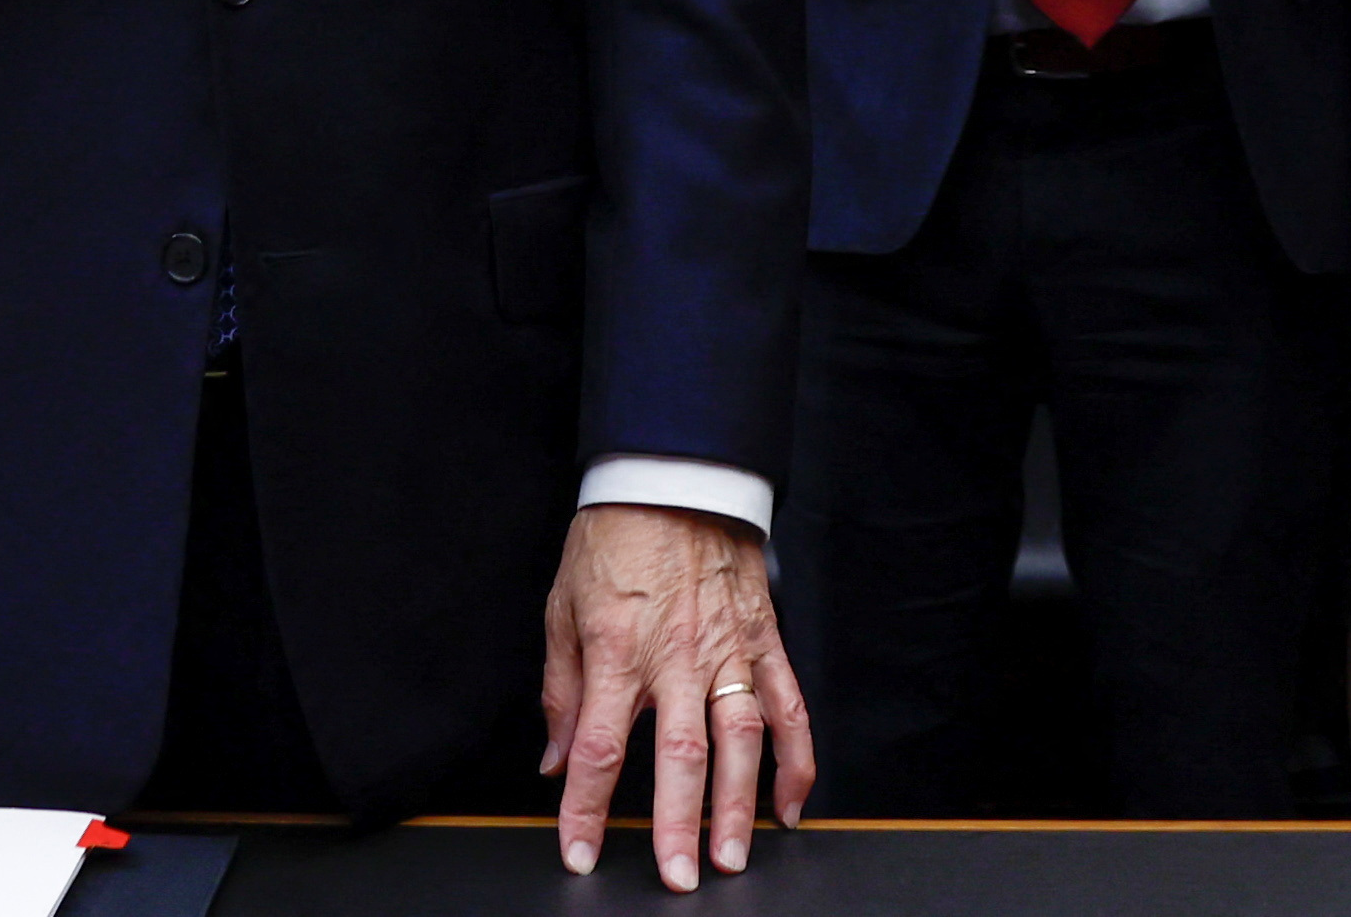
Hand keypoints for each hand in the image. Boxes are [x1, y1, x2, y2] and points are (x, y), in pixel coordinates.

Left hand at [537, 504, 813, 888]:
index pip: (596, 747)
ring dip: (738, 805)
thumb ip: (561, 688)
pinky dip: (796, 760)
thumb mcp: (562, 607)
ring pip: (741, 741)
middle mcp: (676, 657)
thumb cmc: (614, 536)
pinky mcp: (764, 640)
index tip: (579, 853)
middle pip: (678, 756)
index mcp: (617, 649)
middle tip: (678, 877)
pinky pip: (788, 708)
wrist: (673, 473)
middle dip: (676, 825)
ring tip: (732, 855)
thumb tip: (554, 759)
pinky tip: (789, 804)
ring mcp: (728, 650)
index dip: (584, 809)